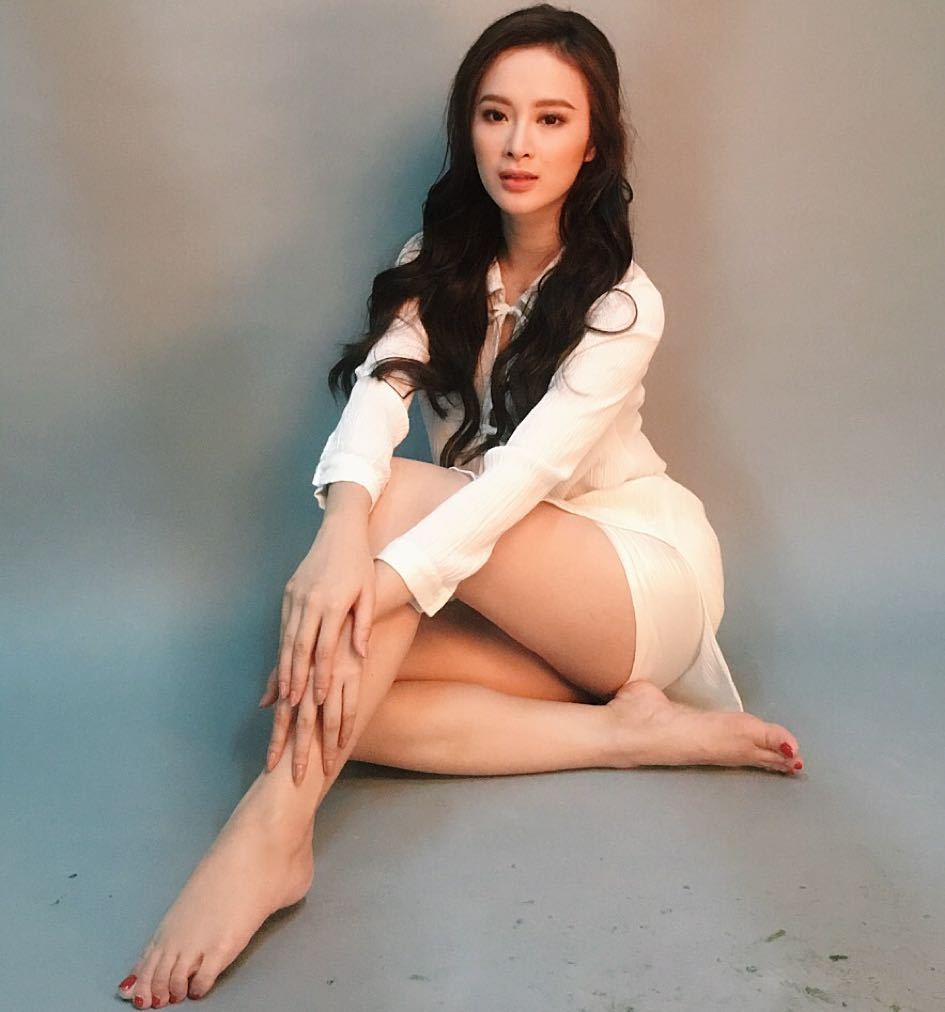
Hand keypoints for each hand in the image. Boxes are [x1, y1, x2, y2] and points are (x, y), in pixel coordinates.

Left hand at [259, 610, 364, 781]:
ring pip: (328, 719)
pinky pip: (351, 706)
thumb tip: (264, 704)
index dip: (277, 740)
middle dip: (299, 751)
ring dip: (326, 746)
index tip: (271, 764)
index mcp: (295, 677)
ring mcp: (333, 677)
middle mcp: (311, 679)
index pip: (282, 715)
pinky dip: (347, 726)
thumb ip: (279, 679)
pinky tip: (344, 744)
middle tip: (296, 779)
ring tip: (325, 770)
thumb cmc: (316, 631)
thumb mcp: (293, 655)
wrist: (343, 603)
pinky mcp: (354, 673)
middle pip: (302, 722)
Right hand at [276, 527, 375, 709]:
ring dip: (285, 667)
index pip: (324, 647)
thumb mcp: (369, 593)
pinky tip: (282, 665)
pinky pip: (284, 626)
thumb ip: (363, 625)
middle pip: (299, 647)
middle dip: (295, 678)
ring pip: (287, 639)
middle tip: (293, 704)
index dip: (320, 675)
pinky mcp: (288, 593)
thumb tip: (361, 656)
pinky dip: (282, 648)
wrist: (340, 532)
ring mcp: (296, 596)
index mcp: (332, 603)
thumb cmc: (360, 565)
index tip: (319, 698)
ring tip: (284, 693)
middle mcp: (310, 601)